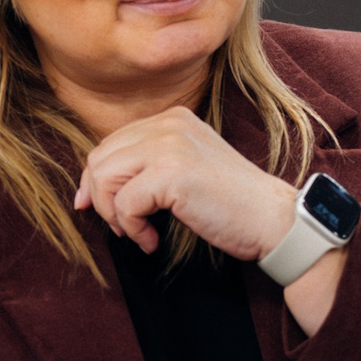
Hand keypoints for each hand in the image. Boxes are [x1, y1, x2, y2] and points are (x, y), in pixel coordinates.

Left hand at [74, 107, 296, 257]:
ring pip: (104, 179)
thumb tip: (87, 190)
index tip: (99, 208)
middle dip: (101, 199)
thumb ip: (147, 166)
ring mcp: (169, 145)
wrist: (273, 219)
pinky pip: (124, 204)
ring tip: (140, 233)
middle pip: (100, 158)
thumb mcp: (186, 169)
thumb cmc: (231, 204)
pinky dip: (133, 230)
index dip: (96, 180)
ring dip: (115, 216)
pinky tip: (153, 241)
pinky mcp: (171, 174)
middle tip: (124, 227)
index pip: (111, 143)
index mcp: (172, 118)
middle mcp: (168, 124)